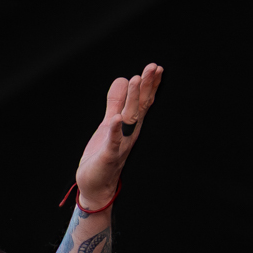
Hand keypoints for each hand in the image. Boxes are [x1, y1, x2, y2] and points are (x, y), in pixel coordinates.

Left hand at [74, 63, 162, 209]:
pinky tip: (116, 119)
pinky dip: (115, 131)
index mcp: (130, 124)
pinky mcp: (109, 156)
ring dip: (132, 100)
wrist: (96, 184)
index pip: (143, 101)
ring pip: (129, 120)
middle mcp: (129, 133)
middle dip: (146, 87)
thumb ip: (116, 102)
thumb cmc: (103, 154)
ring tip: (135, 81)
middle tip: (152, 68)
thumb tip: (123, 79)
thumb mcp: (110, 123)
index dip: (149, 85)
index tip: (156, 68)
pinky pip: (113, 142)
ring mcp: (121, 144)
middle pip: (140, 107)